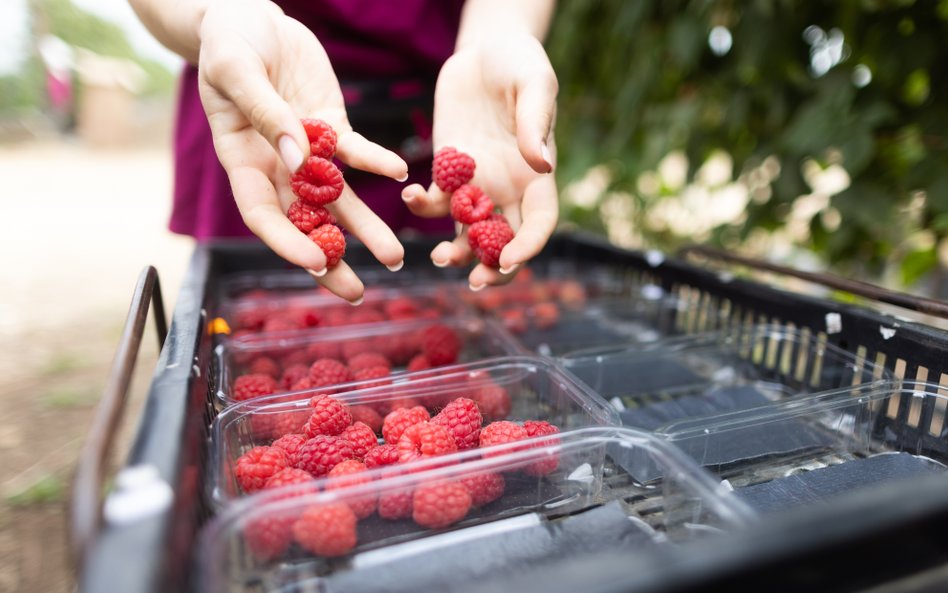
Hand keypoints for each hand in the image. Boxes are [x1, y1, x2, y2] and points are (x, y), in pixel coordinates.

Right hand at [198, 0, 407, 302]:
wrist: (249, 17)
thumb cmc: (229, 41)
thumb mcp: (237, 70)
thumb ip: (266, 113)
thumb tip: (299, 158)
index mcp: (242, 161)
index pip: (263, 214)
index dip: (288, 242)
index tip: (317, 263)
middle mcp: (276, 166)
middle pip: (305, 222)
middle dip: (330, 259)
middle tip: (357, 293)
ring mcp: (308, 150)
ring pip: (339, 200)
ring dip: (366, 229)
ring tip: (395, 258)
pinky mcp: (332, 128)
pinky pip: (358, 153)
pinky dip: (378, 163)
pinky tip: (402, 175)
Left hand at [401, 33, 558, 288]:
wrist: (484, 51)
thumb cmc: (519, 62)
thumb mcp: (534, 83)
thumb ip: (536, 121)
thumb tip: (542, 164)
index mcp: (537, 175)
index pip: (540, 222)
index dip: (529, 246)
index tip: (509, 259)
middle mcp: (508, 188)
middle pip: (506, 241)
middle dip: (493, 267)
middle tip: (476, 281)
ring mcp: (477, 183)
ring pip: (468, 233)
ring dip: (456, 252)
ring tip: (438, 258)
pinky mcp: (447, 171)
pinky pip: (435, 202)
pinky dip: (423, 207)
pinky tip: (411, 197)